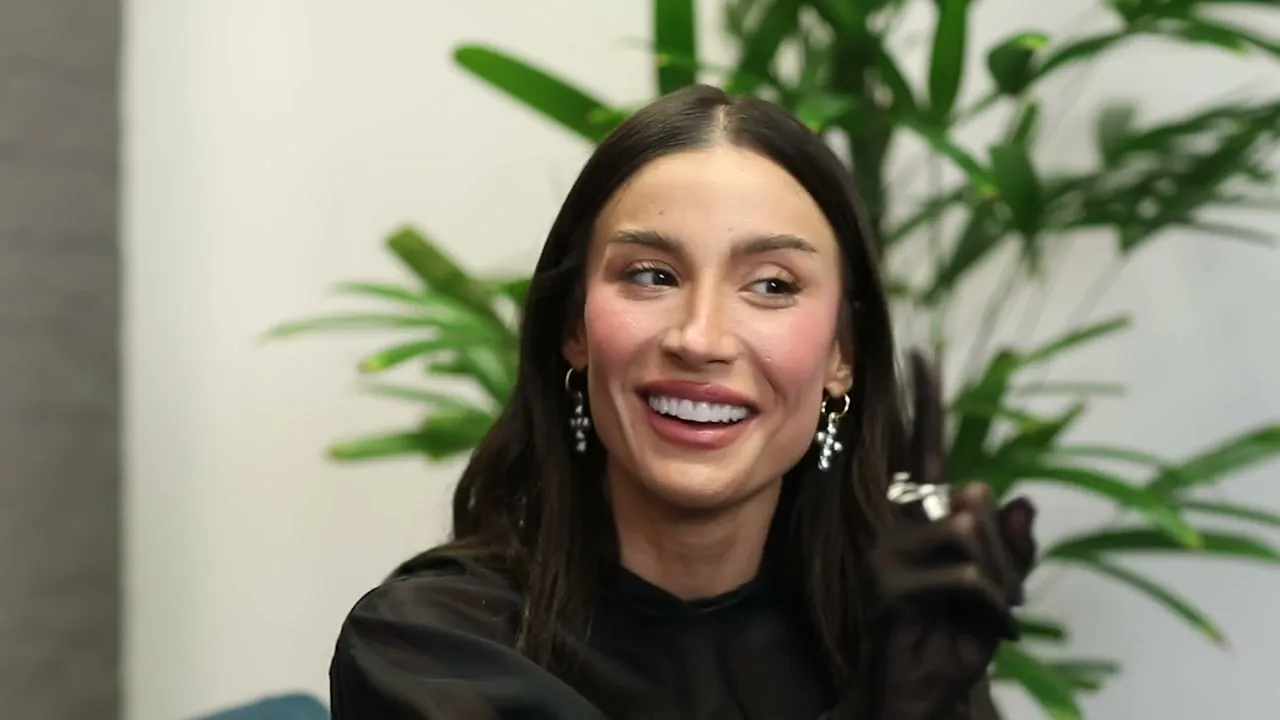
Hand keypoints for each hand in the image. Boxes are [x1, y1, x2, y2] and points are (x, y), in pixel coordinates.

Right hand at [866, 351, 1036, 718]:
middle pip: (964, 492)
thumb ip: (1015, 548)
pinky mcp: (891, 584)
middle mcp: (898, 524)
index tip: (919, 353)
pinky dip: (997, 604)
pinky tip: (998, 630)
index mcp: (920, 518)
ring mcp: (889, 552)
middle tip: (995, 564)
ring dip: (1004, 579)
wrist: (922, 692)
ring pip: (971, 531)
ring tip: (999, 616)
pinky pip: (966, 573)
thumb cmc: (958, 641)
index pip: (924, 449)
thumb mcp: (1003, 591)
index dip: (924, 401)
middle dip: (994, 529)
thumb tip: (1023, 499)